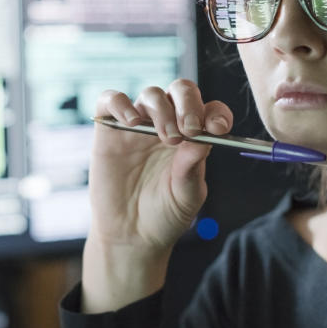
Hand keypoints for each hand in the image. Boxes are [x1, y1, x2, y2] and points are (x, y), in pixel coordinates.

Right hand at [82, 79, 232, 311]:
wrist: (130, 236)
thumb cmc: (164, 215)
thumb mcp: (187, 195)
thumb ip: (193, 167)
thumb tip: (204, 137)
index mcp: (193, 137)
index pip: (209, 110)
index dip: (216, 113)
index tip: (217, 129)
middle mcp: (167, 125)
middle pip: (181, 91)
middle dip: (188, 104)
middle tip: (189, 129)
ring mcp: (138, 126)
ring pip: (151, 94)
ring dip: (162, 110)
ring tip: (165, 138)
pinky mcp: (109, 130)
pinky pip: (111, 100)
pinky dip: (121, 103)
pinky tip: (131, 123)